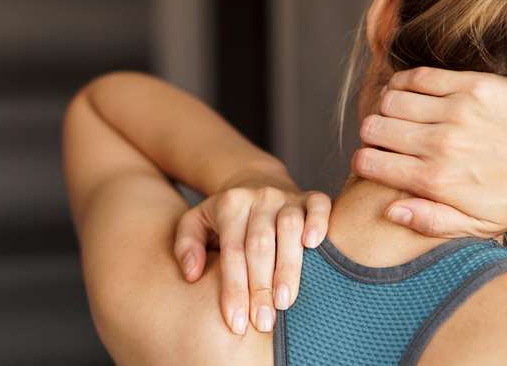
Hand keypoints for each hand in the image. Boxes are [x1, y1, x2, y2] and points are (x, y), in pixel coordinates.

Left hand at [173, 184, 330, 334]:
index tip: (236, 324)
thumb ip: (186, 245)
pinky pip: (319, 205)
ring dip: (288, 267)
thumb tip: (192, 273)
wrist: (254, 182)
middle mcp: (259, 197)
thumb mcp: (196, 223)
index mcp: (230, 205)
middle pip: (260, 244)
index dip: (234, 289)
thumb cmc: (224, 217)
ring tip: (285, 302)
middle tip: (263, 322)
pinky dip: (319, 222)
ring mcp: (286, 196)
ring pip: (289, 228)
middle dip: (260, 287)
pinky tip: (315, 245)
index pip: (232, 252)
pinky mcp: (309, 196)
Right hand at [352, 68, 506, 237]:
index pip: (370, 164)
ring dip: (386, 108)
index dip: (364, 162)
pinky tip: (408, 92)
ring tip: (397, 115)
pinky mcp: (469, 85)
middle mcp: (439, 146)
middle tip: (384, 138)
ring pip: (389, 101)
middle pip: (373, 129)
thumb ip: (431, 222)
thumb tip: (389, 212)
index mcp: (436, 182)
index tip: (373, 161)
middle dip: (371, 135)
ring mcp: (454, 112)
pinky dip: (402, 83)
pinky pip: (416, 77)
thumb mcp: (480, 226)